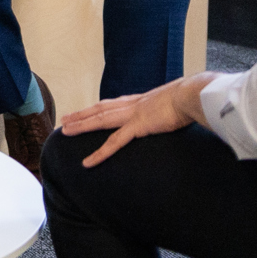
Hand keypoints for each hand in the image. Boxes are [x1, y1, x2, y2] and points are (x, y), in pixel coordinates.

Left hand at [58, 73, 212, 166]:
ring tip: (65, 131)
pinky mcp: (137, 127)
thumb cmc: (189, 98)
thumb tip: (173, 110)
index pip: (112, 104)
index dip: (97, 108)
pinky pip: (114, 143)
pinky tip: (88, 162)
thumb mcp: (174, 101)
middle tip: (65, 119)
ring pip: (99, 121)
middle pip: (99, 109)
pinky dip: (99, 153)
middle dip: (81, 114)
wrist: (191, 95)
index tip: (86, 110)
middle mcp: (131, 105)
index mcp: (140, 100)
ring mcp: (132, 115)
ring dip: (81, 126)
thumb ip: (168, 107)